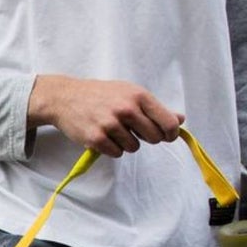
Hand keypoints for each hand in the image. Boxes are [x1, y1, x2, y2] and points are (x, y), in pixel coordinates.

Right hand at [28, 75, 182, 157]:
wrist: (66, 98)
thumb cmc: (101, 95)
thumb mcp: (130, 93)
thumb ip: (155, 108)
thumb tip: (180, 120)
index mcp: (139, 96)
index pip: (167, 122)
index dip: (171, 133)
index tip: (168, 136)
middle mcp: (126, 109)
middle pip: (153, 137)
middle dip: (148, 138)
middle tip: (135, 132)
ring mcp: (110, 125)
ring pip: (133, 147)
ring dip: (127, 144)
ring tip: (115, 132)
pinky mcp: (96, 139)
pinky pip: (116, 153)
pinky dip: (113, 149)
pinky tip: (105, 138)